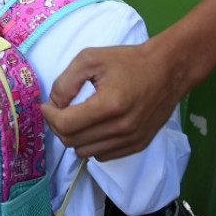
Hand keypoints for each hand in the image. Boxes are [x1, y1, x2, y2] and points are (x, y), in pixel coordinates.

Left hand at [41, 40, 190, 160]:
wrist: (168, 69)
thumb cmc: (129, 61)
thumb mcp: (90, 59)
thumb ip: (65, 82)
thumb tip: (53, 105)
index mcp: (109, 105)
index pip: (66, 125)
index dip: (49, 116)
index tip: (47, 105)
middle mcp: (122, 128)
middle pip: (72, 141)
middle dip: (58, 126)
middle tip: (58, 110)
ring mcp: (131, 139)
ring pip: (85, 152)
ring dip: (74, 137)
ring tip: (77, 117)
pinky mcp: (138, 145)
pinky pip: (102, 155)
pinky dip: (91, 144)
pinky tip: (94, 126)